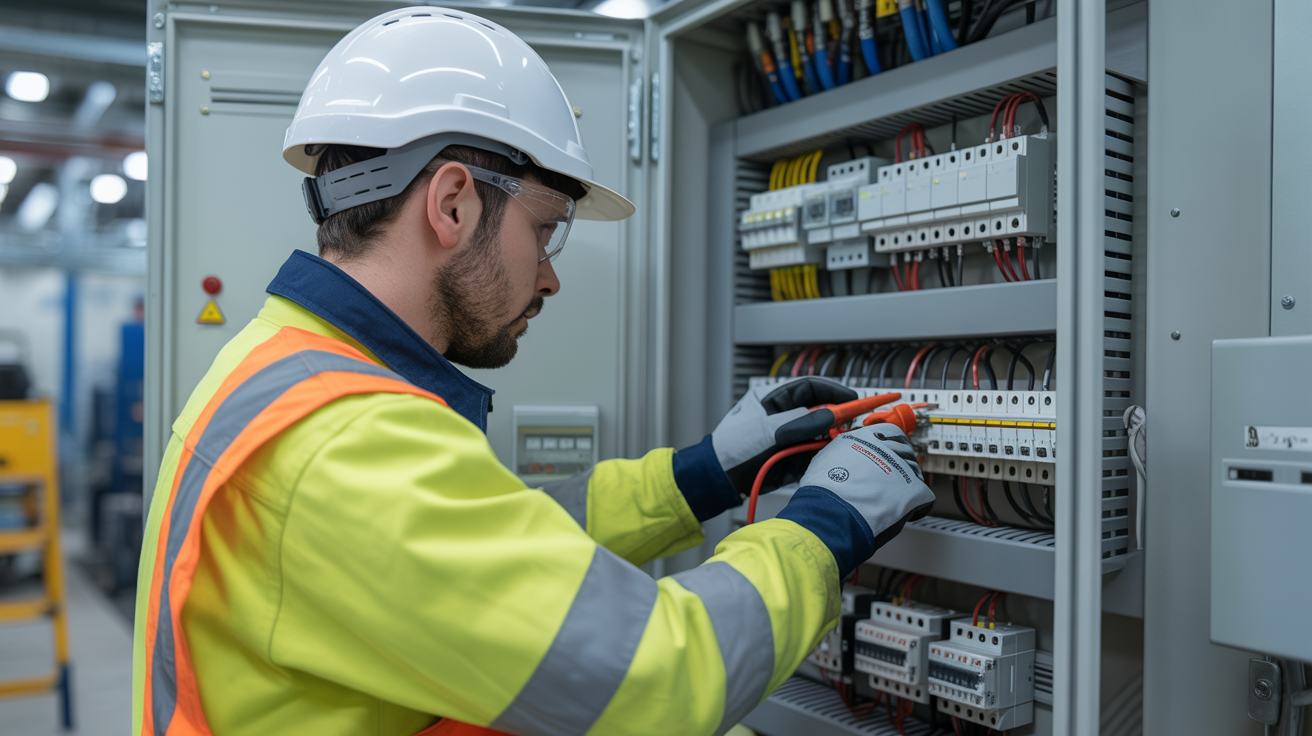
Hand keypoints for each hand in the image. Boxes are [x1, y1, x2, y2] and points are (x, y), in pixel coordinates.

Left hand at [711, 377, 857, 494]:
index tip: (853, 400)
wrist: (720, 477)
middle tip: (856, 423)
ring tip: (847, 440)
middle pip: (820, 411)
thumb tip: (829, 416)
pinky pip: (816, 453)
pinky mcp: (794, 458)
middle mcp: (786, 416)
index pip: (810, 388)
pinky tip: (834, 456)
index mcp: (775, 400)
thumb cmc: (733, 447)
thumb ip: (799, 423)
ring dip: (834, 437)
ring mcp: (791, 437)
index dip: (833, 391)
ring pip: (821, 433)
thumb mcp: (767, 431)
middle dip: (838, 416)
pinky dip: (826, 455)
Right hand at [779, 423, 934, 574]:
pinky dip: (917, 506)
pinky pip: (925, 496)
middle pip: (905, 451)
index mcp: (866, 436)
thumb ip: (843, 454)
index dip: (889, 447)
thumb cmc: (824, 492)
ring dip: (907, 484)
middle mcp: (886, 448)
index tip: (888, 454)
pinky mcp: (913, 490)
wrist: (830, 513)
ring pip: (915, 473)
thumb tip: (845, 459)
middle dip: (900, 465)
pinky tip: (908, 512)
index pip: (890, 433)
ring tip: (895, 498)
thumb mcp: (826, 458)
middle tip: (892, 479)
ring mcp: (902, 468)